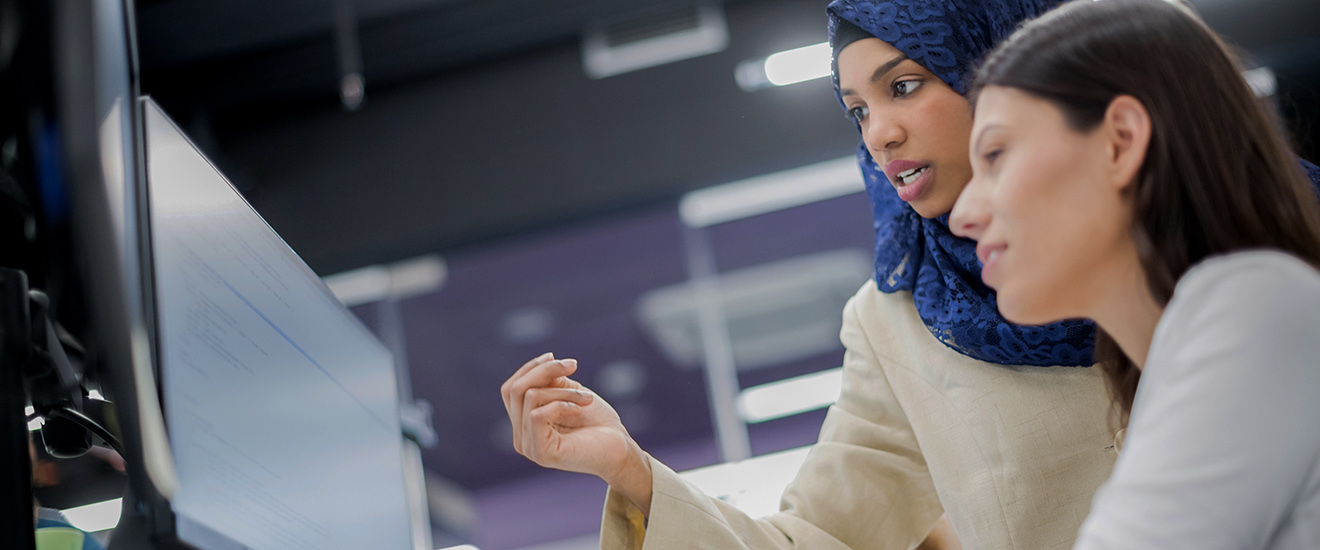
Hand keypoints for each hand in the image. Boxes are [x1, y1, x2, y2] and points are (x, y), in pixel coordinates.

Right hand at [501, 353, 653, 513]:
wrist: (619, 448)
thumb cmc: (597, 422)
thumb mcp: (568, 393)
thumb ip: (548, 382)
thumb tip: (540, 365)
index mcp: (524, 425)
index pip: (510, 390)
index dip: (530, 368)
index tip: (554, 356)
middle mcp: (521, 439)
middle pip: (515, 390)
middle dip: (545, 370)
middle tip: (574, 365)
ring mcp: (528, 447)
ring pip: (530, 397)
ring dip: (564, 391)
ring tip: (587, 398)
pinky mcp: (540, 453)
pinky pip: (538, 415)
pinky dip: (562, 404)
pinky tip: (580, 409)